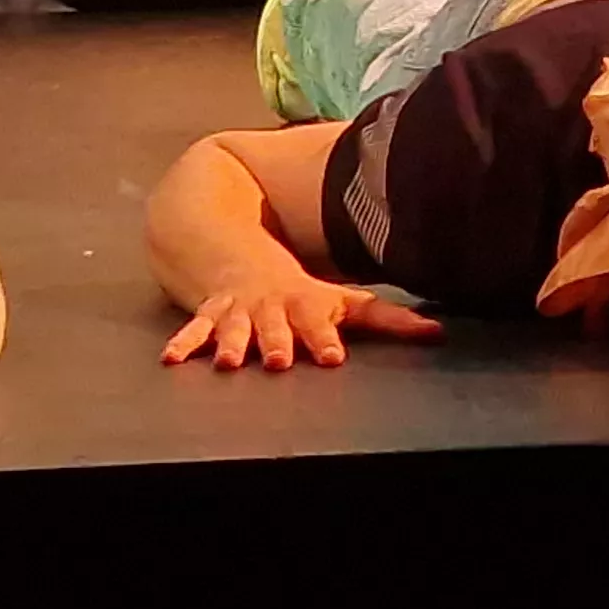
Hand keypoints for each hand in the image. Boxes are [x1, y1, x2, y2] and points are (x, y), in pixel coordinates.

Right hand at [164, 277, 445, 371]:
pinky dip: (184, 342)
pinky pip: (194, 328)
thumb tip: (437, 334)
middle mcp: (271, 307)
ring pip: (234, 328)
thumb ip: (387, 320)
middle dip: (275, 342)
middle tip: (275, 361)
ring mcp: (239, 310)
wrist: (239, 246)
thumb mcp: (343, 298)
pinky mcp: (212, 313)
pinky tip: (171, 360)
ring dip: (230, 344)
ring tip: (226, 362)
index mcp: (304, 304)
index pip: (318, 322)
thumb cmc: (299, 287)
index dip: (324, 338)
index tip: (332, 357)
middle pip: (274, 327)